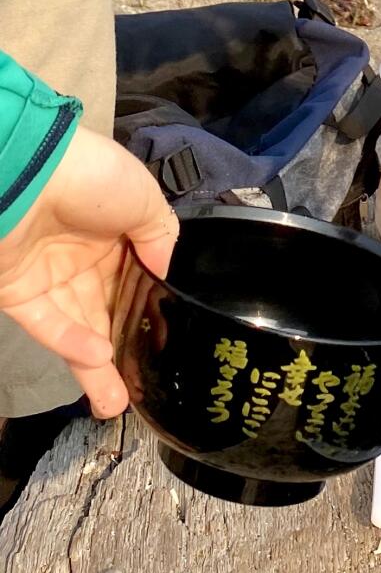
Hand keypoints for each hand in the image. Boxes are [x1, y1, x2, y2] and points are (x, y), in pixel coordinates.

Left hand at [0, 128, 177, 417]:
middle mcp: (83, 257)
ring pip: (80, 328)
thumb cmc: (92, 178)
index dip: (152, 308)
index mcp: (115, 231)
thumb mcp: (145, 199)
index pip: (137, 278)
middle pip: (109, 310)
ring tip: (118, 403)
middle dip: (127, 347)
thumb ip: (161, 238)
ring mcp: (50, 277)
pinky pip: (49, 324)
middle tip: (145, 385)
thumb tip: (165, 274)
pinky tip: (99, 360)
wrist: (28, 169)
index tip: (170, 337)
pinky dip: (72, 343)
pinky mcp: (19, 293)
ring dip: (98, 366)